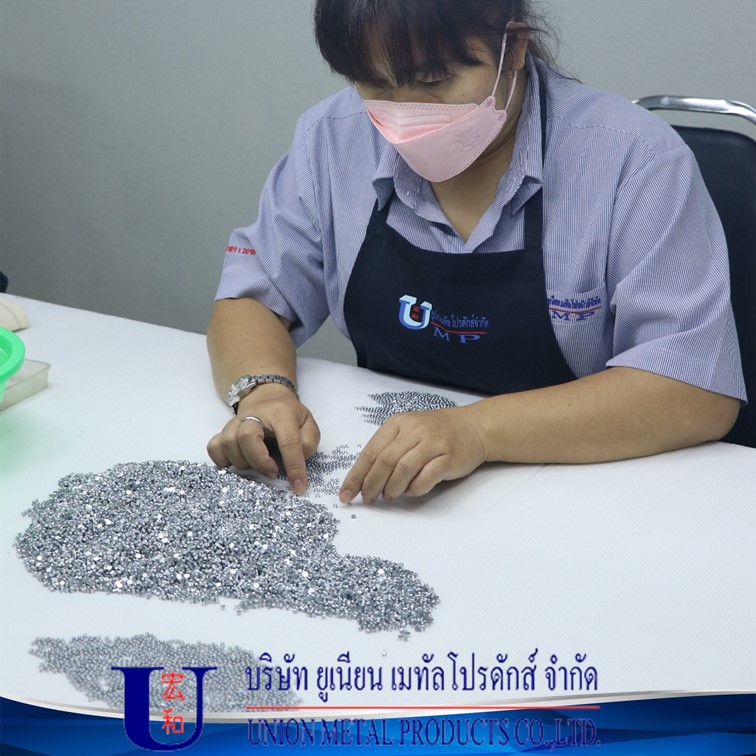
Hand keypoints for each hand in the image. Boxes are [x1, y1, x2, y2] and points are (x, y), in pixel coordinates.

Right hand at [207, 385, 319, 493]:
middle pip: (247, 436)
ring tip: (256, 466)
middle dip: (259, 461)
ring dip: (242, 462)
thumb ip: (308, 442)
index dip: (294, 466)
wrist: (266, 397)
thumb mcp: (308, 423)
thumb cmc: (288, 414)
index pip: (288, 441)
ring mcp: (235, 423)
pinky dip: (222, 460)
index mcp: (281, 414)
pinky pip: (214, 447)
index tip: (298, 486)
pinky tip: (236, 463)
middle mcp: (254, 415)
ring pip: (227, 443)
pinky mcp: (223, 431)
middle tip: (272, 471)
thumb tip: (297, 461)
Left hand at [339, 407, 486, 503]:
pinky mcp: (448, 456)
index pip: (370, 452)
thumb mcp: (408, 432)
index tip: (346, 494)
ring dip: (392, 488)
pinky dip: (414, 489)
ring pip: (403, 469)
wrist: (473, 427)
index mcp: (398, 424)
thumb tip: (365, 480)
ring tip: (389, 497)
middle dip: (371, 485)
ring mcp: (432, 442)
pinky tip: (410, 491)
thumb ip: (388, 451)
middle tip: (368, 499)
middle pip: (384, 461)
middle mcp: (414, 430)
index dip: (356, 476)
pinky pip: (426, 477)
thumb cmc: (436, 433)